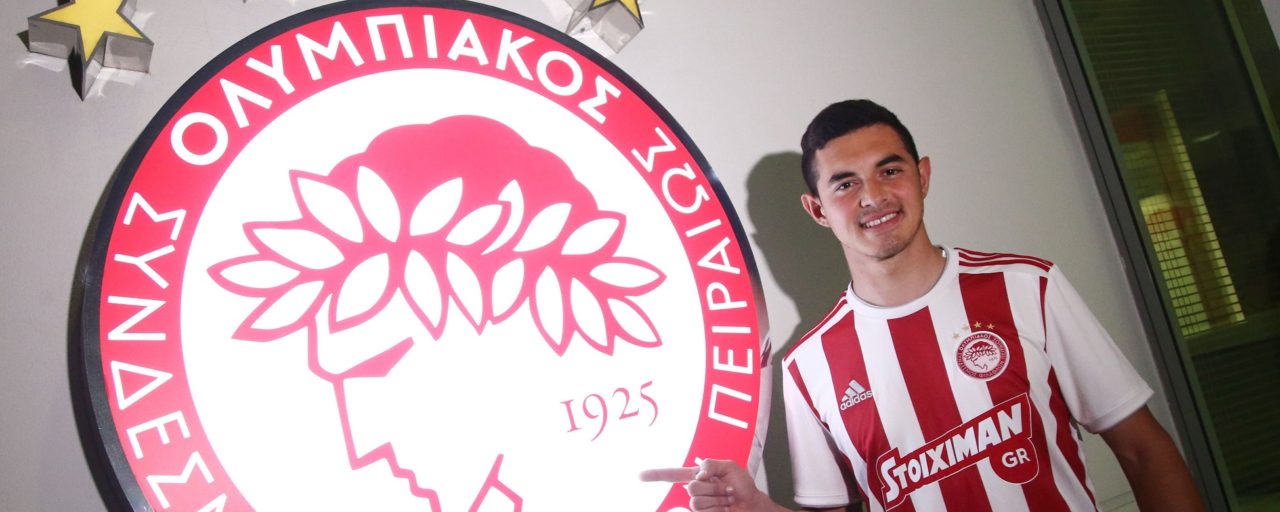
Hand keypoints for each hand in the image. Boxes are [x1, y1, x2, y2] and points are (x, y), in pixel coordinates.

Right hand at [640, 459, 778, 511]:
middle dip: (713, 487)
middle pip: (690, 488)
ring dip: (718, 498)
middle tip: (726, 487)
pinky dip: (719, 507)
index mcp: (697, 476)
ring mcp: (699, 505)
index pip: (672, 475)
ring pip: (697, 502)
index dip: (655, 475)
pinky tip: (726, 507)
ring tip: (728, 497)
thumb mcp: (728, 466)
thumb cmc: (742, 484)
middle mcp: (695, 491)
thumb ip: (710, 464)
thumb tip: (697, 475)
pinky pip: (703, 511)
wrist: (751, 503)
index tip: (639, 476)